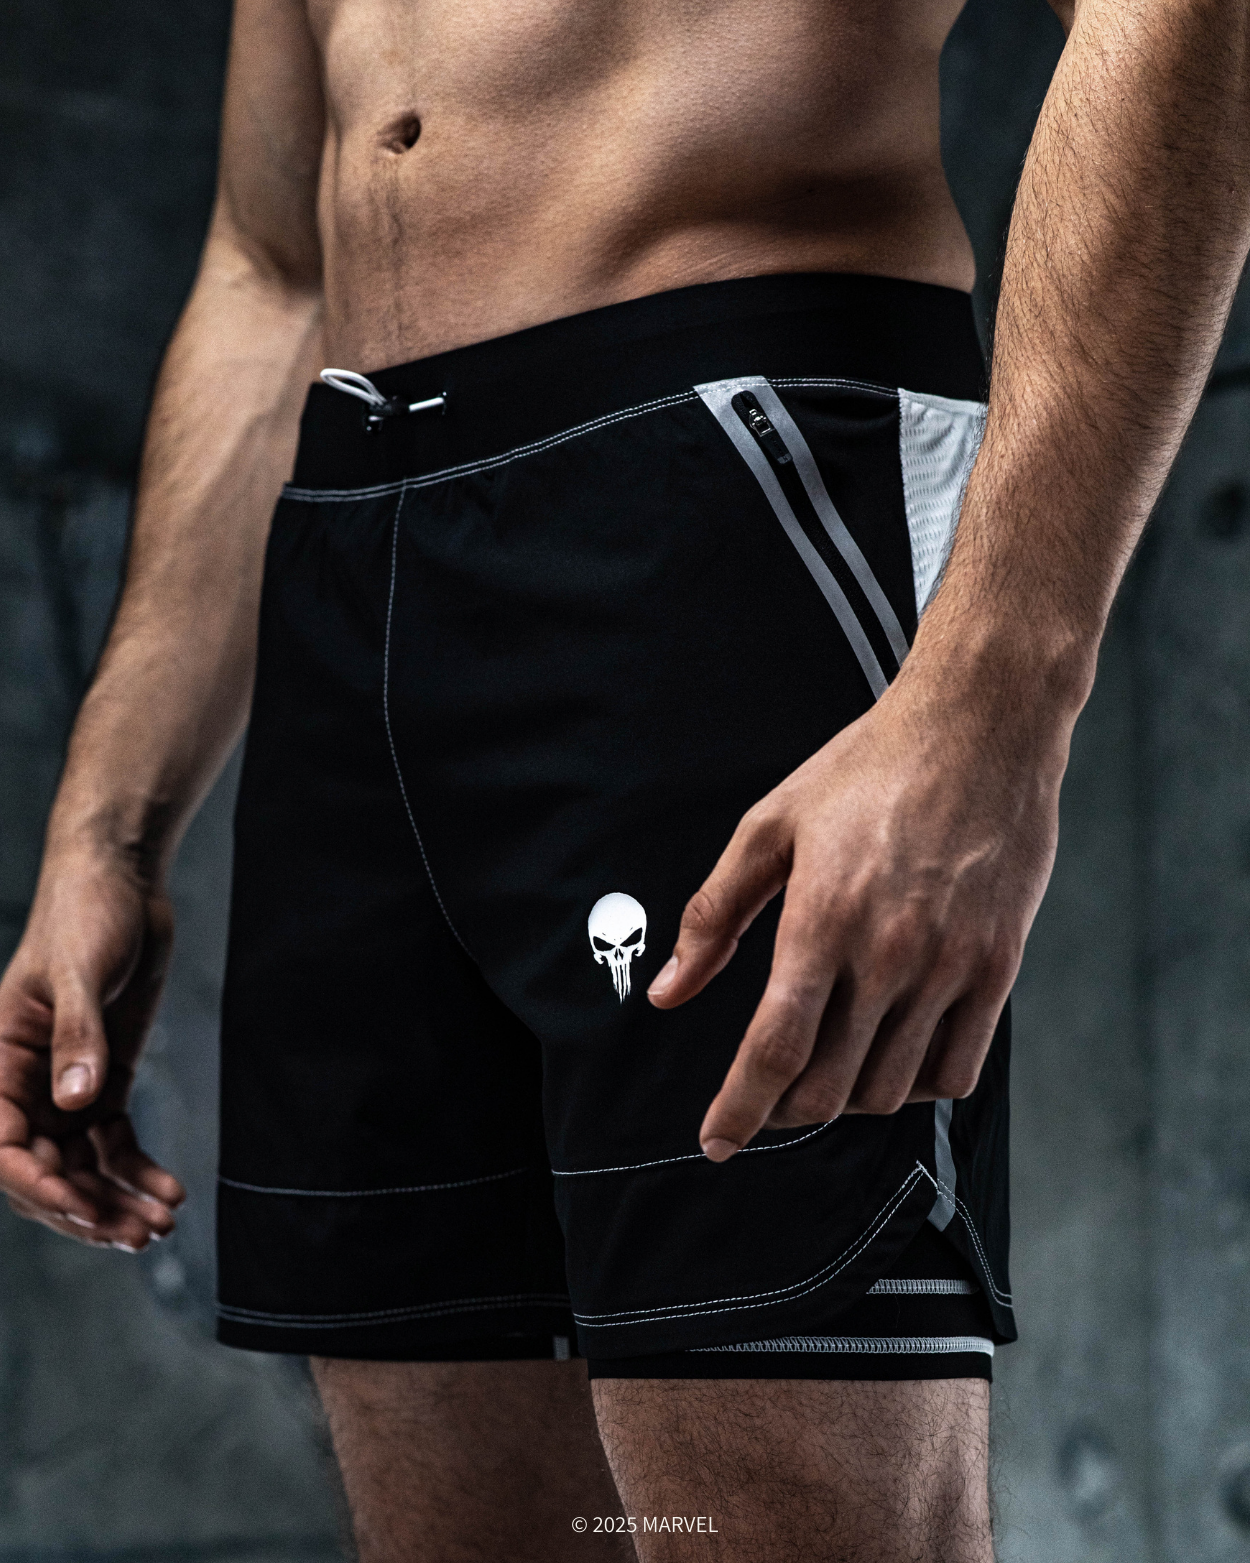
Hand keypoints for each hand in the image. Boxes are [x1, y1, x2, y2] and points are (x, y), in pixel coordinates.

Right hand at [0, 854, 184, 1247]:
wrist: (121, 883)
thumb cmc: (83, 914)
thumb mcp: (78, 969)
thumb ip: (77, 1034)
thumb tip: (74, 1101)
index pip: (1, 1145)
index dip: (34, 1184)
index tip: (79, 1207)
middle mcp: (25, 1086)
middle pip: (43, 1170)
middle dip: (84, 1208)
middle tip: (133, 1235)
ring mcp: (65, 1088)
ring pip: (80, 1166)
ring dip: (115, 1201)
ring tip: (158, 1228)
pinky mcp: (103, 1080)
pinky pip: (113, 1142)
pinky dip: (138, 1170)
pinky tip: (169, 1191)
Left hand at [647, 668, 1067, 1159]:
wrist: (981, 727)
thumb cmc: (869, 768)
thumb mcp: (771, 826)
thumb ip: (715, 914)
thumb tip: (669, 989)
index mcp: (822, 919)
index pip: (774, 1048)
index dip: (739, 1109)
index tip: (718, 1140)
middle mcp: (889, 954)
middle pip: (828, 1086)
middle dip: (784, 1109)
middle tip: (767, 1096)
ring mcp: (950, 966)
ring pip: (890, 1091)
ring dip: (847, 1101)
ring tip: (827, 1071)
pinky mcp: (998, 967)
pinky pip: (957, 1070)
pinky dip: (916, 1086)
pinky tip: (891, 1055)